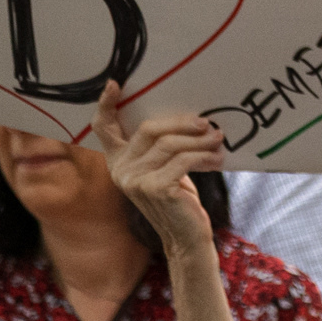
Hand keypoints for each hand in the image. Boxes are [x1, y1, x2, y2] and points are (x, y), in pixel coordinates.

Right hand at [89, 92, 223, 254]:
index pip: (103, 129)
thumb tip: (190, 118)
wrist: (185, 236)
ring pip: (170, 144)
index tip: (114, 83)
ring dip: (199, 141)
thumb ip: (161, 148)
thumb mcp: (165, 169)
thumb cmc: (178, 198)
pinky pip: (182, 160)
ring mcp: (134, 180)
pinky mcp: (153, 188)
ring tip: (218, 141)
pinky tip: (217, 159)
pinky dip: (203, 156)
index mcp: (119, 160)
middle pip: (149, 129)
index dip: (106, 105)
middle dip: (182, 123)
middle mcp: (120, 169)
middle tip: (207, 124)